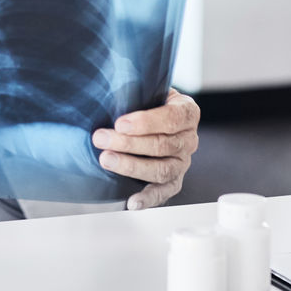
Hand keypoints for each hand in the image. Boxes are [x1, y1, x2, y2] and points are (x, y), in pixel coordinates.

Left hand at [92, 88, 198, 209]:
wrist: (158, 116)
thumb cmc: (150, 101)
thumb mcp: (149, 89)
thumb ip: (136, 90)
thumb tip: (107, 92)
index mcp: (187, 112)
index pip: (172, 118)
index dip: (145, 122)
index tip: (120, 123)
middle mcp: (189, 139)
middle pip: (163, 145)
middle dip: (128, 143)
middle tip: (101, 138)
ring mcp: (183, 162)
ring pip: (162, 169)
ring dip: (132, 166)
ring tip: (106, 159)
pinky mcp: (174, 181)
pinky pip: (164, 192)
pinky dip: (148, 198)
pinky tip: (132, 202)